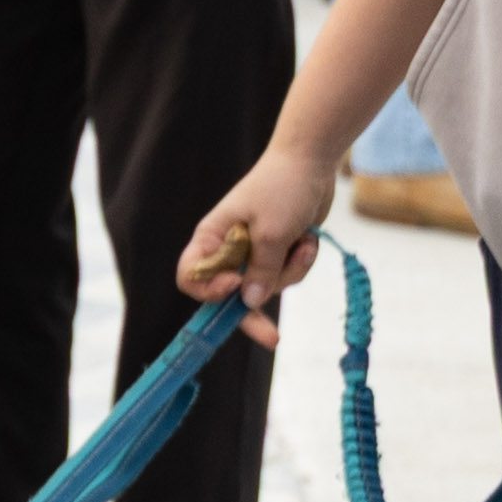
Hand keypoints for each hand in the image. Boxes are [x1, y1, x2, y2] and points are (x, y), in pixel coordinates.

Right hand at [172, 140, 339, 347]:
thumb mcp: (272, 233)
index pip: (191, 277)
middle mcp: (227, 249)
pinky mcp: (277, 252)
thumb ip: (261, 271)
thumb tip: (251, 303)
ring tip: (303, 244)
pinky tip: (309, 240)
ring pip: (265, 286)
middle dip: (254, 310)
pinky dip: (300, 262)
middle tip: (273, 338)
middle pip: (230, 294)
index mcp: (212, 238)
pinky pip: (285, 275)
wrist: (310, 163)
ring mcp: (253, 252)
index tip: (235, 287)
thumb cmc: (281, 189)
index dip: (208, 291)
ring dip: (289, 272)